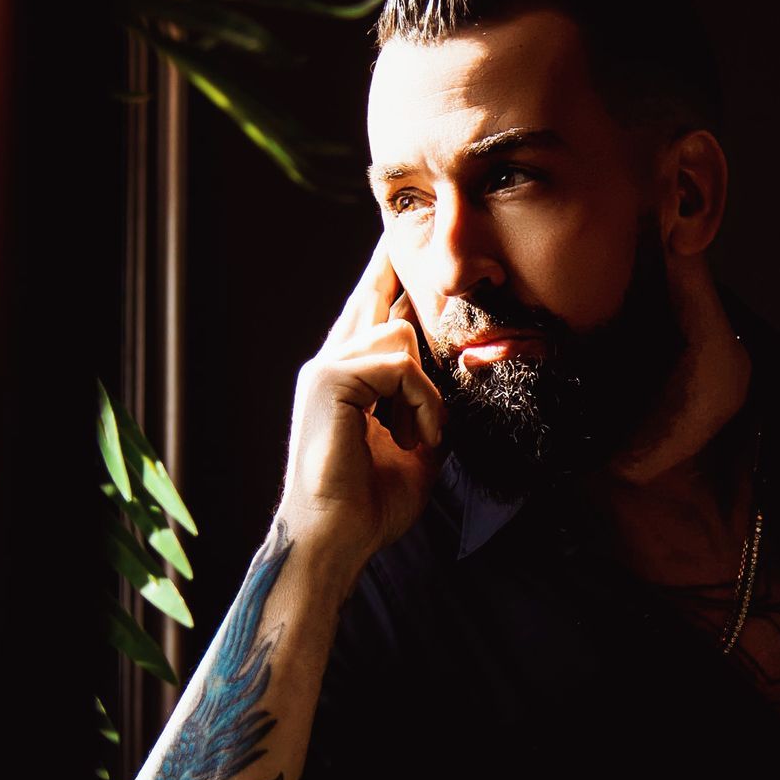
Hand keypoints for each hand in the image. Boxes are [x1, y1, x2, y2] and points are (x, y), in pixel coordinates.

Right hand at [278, 239, 444, 577]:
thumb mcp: (415, 445)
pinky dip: (420, 404)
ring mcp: (326, 368)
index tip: (393, 242)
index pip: (366, 313)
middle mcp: (330, 365)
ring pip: (400, 335)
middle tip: (407, 262)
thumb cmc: (370, 503)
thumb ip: (426, 407)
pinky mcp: (330, 379)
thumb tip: (453, 378)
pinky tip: (413, 437)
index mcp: (345, 379)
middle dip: (395, 271)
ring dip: (426, 392)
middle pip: (372, 298)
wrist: (336, 538)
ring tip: (419, 436)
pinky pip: (401, 366)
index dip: (382, 278)